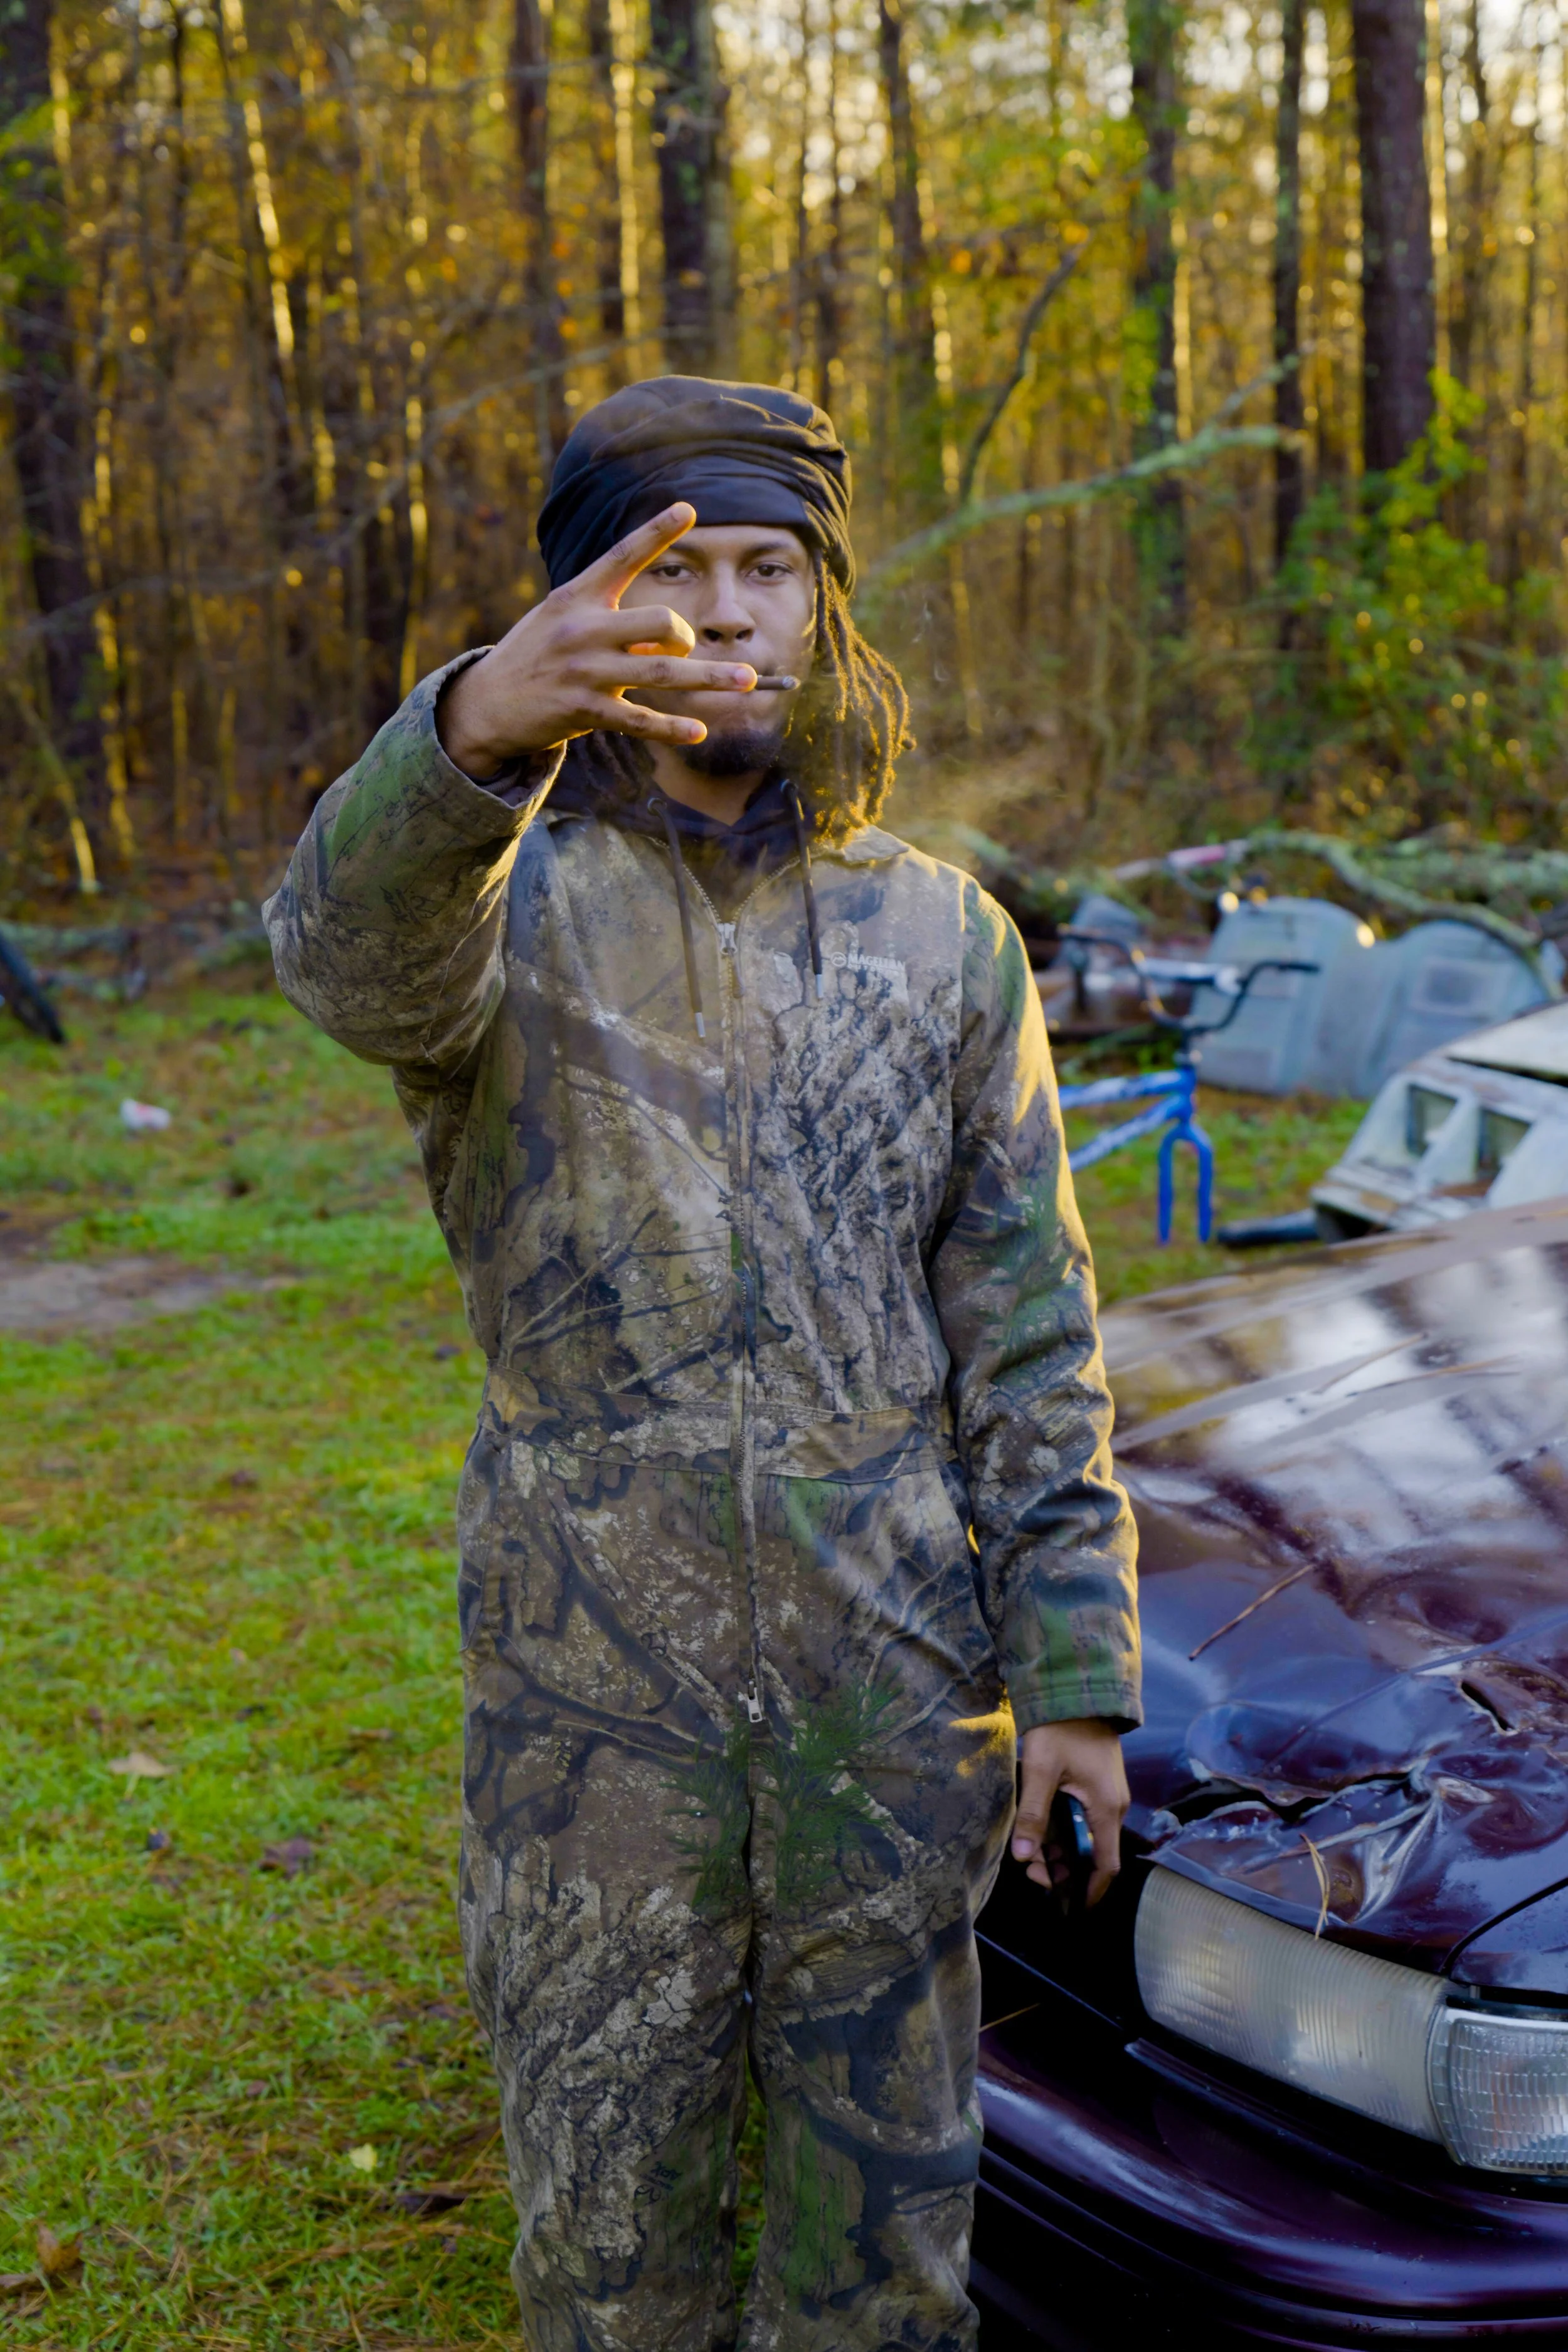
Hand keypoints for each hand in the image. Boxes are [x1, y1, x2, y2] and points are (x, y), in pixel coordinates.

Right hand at [438, 503, 758, 777]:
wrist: (485, 704)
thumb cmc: (535, 656)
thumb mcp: (563, 623)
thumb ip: (614, 623)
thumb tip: (667, 641)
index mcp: (577, 596)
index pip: (622, 557)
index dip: (656, 532)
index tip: (689, 509)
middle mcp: (583, 629)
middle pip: (659, 622)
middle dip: (685, 635)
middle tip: (686, 648)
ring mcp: (585, 672)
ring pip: (662, 674)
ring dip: (710, 678)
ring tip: (746, 680)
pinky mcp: (584, 711)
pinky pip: (639, 720)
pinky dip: (672, 728)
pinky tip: (698, 732)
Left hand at [1012, 1718, 1128, 1907]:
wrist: (1076, 1691)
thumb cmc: (1060, 1729)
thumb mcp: (1041, 1769)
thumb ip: (1032, 1813)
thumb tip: (1022, 1856)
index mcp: (1105, 1808)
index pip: (1106, 1865)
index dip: (1090, 1891)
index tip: (1069, 1906)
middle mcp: (1113, 1807)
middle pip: (1093, 1854)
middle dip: (1065, 1871)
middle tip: (1032, 1873)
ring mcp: (1107, 1796)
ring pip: (1088, 1838)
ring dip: (1062, 1851)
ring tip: (1031, 1856)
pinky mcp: (1098, 1786)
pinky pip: (1086, 1821)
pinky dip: (1066, 1833)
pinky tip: (1042, 1833)